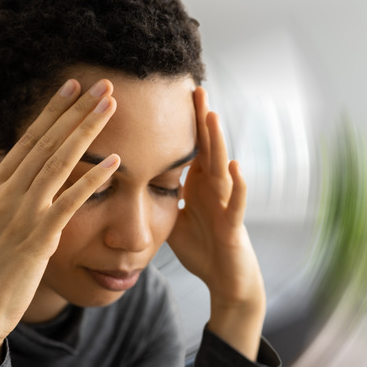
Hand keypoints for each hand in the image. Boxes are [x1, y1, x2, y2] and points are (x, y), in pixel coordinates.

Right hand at [0, 79, 119, 366]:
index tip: (72, 87)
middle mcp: (5, 193)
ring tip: (111, 106)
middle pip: (47, 142)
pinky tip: (115, 163)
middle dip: (77, 109)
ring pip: (59, 162)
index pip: (28, 139)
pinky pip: (70, 202)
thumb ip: (9, 198)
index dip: (53, 110)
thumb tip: (30, 180)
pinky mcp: (37, 238)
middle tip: (102, 84)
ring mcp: (20, 214)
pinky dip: (93, 179)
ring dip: (88, 131)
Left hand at [167, 86, 265, 359]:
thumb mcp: (173, 216)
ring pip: (222, 167)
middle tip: (195, 88)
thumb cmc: (201, 246)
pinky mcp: (233, 224)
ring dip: (219, 141)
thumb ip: (158, 195)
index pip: (190, 145)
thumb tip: (128, 179)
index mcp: (198, 183)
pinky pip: (236, 202)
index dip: (183, 122)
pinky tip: (235, 167)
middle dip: (201, 119)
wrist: (225, 278)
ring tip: (213, 115)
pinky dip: (237, 185)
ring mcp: (225, 203)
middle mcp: (214, 187)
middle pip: (207, 147)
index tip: (172, 94)